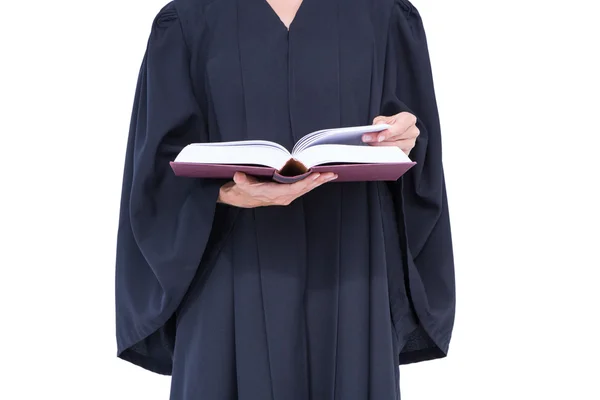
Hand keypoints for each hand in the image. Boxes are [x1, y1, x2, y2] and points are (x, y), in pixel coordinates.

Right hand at [217, 171, 337, 207]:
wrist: (241, 197)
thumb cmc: (242, 189)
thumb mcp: (240, 184)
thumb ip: (241, 181)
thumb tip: (239, 176)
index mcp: (274, 194)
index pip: (293, 188)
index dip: (305, 182)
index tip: (315, 175)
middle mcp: (282, 197)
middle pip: (304, 188)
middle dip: (318, 181)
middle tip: (330, 174)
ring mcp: (286, 196)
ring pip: (305, 189)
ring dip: (319, 182)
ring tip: (331, 175)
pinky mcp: (287, 194)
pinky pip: (303, 188)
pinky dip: (313, 183)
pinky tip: (321, 178)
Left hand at [362, 112, 419, 154]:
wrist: (394, 130)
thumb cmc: (390, 124)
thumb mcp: (384, 119)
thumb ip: (381, 121)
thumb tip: (379, 126)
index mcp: (409, 120)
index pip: (400, 127)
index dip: (389, 133)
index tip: (378, 137)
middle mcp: (413, 132)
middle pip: (396, 139)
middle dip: (379, 140)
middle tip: (367, 140)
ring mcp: (411, 143)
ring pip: (395, 148)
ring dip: (380, 147)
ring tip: (369, 144)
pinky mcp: (407, 153)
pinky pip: (395, 155)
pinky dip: (384, 153)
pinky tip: (376, 151)